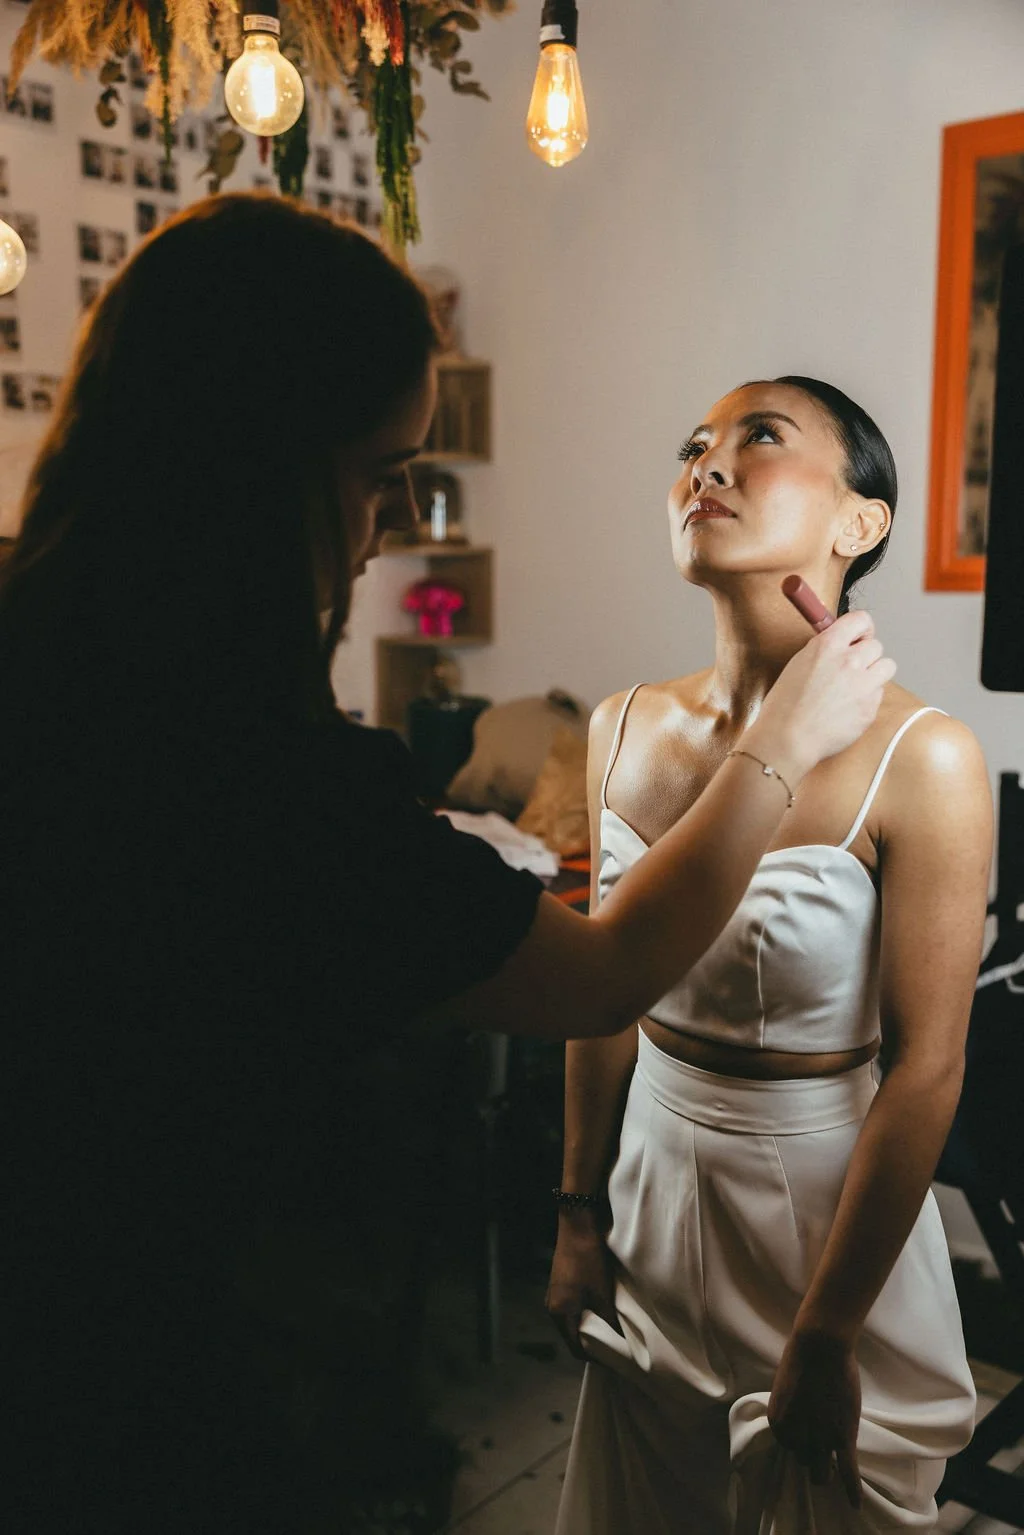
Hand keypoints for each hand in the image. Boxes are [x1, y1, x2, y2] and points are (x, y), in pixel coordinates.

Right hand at [545, 1214, 620, 1360]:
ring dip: (590, 1327)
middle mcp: (552, 1307)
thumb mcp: (602, 1294)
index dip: (596, 1357)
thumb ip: (609, 1321)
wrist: (577, 1225)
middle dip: (593, 1344)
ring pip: (573, 1321)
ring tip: (611, 1329)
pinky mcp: (559, 1285)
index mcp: (559, 1314)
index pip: (575, 1348)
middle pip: (572, 1336)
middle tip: (616, 1346)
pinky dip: (585, 1314)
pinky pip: (571, 1309)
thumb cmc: (589, 1261)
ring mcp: (554, 1295)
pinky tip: (601, 1309)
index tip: (615, 1359)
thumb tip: (622, 1342)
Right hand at [747, 610, 896, 785]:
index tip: (860, 636)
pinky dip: (868, 699)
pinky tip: (848, 708)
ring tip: (856, 687)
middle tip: (853, 668)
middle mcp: (849, 661)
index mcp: (827, 645)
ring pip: (887, 667)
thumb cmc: (785, 706)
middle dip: (867, 655)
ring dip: (875, 674)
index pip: (861, 620)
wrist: (788, 739)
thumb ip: (824, 651)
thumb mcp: (798, 664)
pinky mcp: (870, 708)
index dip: (863, 629)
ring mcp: (863, 685)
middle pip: (876, 646)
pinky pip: (879, 694)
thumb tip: (840, 645)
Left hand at [768, 1329, 861, 1508]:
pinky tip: (855, 1504)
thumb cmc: (804, 1359)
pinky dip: (851, 1491)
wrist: (821, 1345)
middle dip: (811, 1455)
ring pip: (821, 1473)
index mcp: (778, 1425)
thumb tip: (803, 1422)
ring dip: (826, 1471)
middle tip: (821, 1444)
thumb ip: (794, 1413)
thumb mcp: (788, 1390)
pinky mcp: (842, 1438)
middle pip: (803, 1461)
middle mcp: (795, 1437)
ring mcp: (819, 1439)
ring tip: (832, 1468)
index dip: (802, 1436)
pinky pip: (847, 1473)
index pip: (789, 1447)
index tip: (811, 1423)